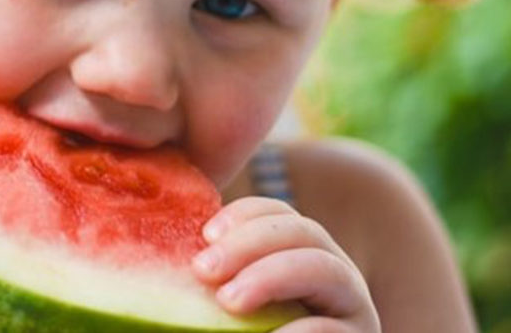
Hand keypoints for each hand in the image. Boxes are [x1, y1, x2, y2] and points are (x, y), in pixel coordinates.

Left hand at [191, 197, 379, 332]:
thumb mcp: (237, 307)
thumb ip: (220, 281)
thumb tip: (183, 260)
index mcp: (300, 256)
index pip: (279, 215)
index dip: (245, 216)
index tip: (205, 235)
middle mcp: (334, 277)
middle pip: (304, 232)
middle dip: (251, 243)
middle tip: (204, 271)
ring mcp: (353, 312)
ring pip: (325, 269)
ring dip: (272, 275)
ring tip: (228, 301)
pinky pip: (336, 330)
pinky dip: (300, 330)